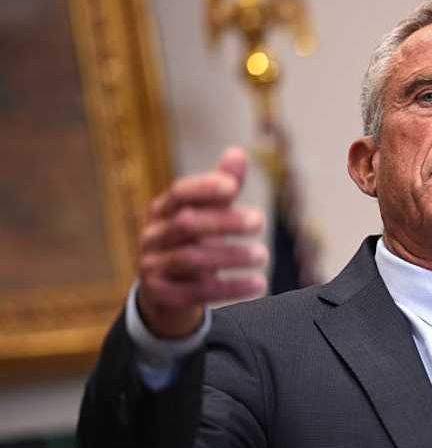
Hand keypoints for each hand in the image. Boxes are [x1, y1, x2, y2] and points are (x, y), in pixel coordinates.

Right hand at [136, 147, 267, 337]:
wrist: (166, 292)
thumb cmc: (192, 243)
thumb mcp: (206, 215)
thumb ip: (222, 188)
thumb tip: (238, 152)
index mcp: (162, 210)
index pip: (179, 193)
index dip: (204, 188)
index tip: (233, 187)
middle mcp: (152, 236)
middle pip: (186, 224)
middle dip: (224, 222)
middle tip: (260, 221)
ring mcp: (153, 266)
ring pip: (191, 259)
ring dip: (231, 256)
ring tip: (263, 255)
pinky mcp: (162, 294)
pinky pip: (197, 292)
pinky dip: (231, 288)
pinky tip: (259, 284)